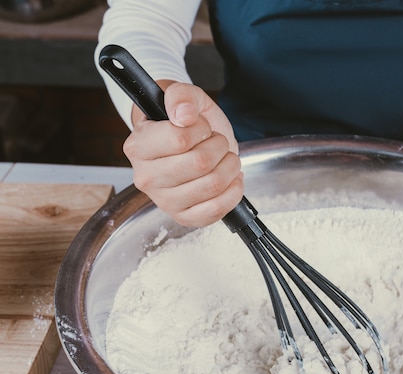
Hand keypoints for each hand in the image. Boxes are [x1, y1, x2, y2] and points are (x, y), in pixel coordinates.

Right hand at [124, 81, 243, 226]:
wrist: (191, 142)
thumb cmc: (185, 121)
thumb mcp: (184, 97)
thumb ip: (181, 95)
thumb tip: (183, 115)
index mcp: (138, 146)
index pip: (180, 139)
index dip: (200, 129)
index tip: (200, 126)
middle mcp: (146, 177)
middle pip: (200, 163)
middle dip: (219, 146)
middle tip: (215, 141)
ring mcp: (164, 201)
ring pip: (213, 185)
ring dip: (230, 166)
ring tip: (224, 158)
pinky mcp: (183, 217)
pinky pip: (216, 210)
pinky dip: (233, 191)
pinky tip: (230, 178)